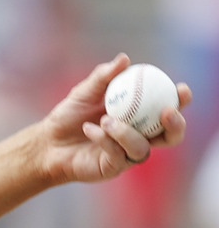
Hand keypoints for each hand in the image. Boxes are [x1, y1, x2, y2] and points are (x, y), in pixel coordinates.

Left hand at [40, 53, 192, 183]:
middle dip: (176, 125)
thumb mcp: (85, 92)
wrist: (47, 142)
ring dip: (127, 132)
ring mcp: (126, 155)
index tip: (180, 89)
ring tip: (106, 119)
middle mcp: (139, 137)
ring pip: (142, 148)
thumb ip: (104, 76)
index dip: (180, 101)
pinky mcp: (112, 168)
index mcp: (140, 117)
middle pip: (171, 137)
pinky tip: (90, 128)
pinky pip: (117, 155)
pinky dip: (105, 139)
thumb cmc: (69, 116)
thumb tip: (124, 59)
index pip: (168, 110)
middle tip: (166, 111)